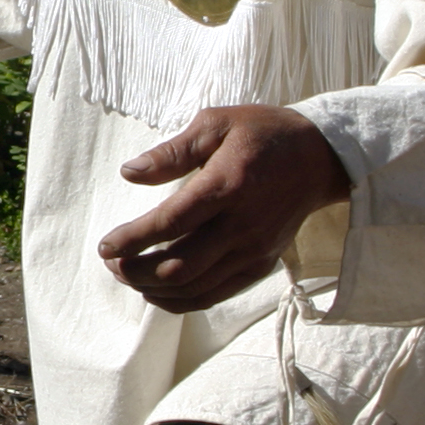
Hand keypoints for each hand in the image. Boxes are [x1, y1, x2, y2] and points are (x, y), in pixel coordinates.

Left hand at [94, 106, 351, 313]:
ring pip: (194, 287)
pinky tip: (157, 291)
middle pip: (178, 266)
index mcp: (227, 186)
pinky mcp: (261, 265)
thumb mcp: (216, 123)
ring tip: (127, 275)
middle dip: (135, 270)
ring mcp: (253, 250)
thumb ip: (172, 151)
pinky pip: (215, 295)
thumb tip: (129, 173)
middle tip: (111, 262)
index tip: (105, 245)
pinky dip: (181, 301)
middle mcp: (241, 225)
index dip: (132, 239)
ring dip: (153, 288)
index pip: (170, 223)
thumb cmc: (262, 134)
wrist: (319, 158)